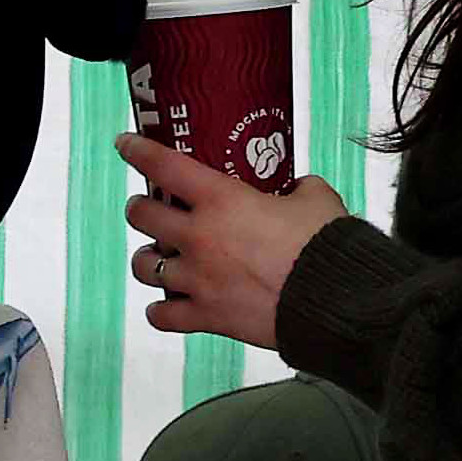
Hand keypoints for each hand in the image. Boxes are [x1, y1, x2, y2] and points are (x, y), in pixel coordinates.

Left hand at [119, 133, 346, 350]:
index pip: (166, 167)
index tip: (125, 144)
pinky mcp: (204, 315)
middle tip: (146, 208)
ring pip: (143, 267)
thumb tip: (297, 187)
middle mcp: (199, 237)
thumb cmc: (326, 243)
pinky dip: (160, 310)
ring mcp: (196, 279)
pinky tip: (166, 304)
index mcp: (222, 201)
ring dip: (146, 259)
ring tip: (156, 256)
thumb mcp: (316, 198)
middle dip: (138, 209)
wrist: (335, 298)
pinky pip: (161, 315)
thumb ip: (299, 187)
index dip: (139, 152)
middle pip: (140, 217)